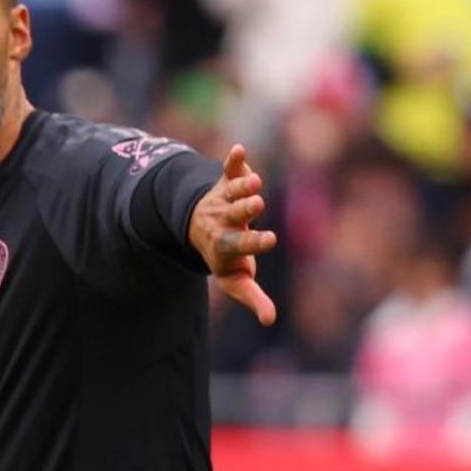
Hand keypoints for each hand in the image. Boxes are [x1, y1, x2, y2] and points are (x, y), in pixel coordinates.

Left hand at [188, 144, 277, 325]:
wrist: (199, 228)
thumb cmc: (226, 257)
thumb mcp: (235, 280)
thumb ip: (251, 297)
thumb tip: (269, 320)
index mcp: (226, 245)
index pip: (239, 244)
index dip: (253, 242)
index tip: (271, 239)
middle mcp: (223, 222)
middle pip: (232, 214)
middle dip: (244, 209)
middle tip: (257, 203)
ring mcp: (223, 201)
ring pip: (231, 192)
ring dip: (242, 186)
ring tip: (253, 180)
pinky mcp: (225, 182)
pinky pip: (227, 170)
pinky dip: (233, 160)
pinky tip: (239, 149)